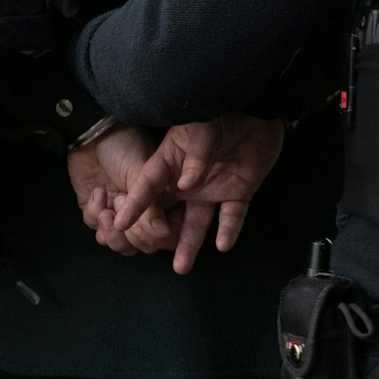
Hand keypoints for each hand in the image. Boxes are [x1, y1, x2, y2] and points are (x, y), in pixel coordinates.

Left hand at [67, 124, 176, 255]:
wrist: (90, 133)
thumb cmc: (123, 145)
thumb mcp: (141, 173)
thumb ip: (152, 206)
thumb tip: (164, 234)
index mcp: (163, 201)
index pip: (169, 235)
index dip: (159, 238)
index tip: (149, 227)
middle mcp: (144, 213)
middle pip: (145, 245)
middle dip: (133, 235)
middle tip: (123, 208)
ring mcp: (121, 216)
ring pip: (122, 245)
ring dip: (112, 233)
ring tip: (107, 209)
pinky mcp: (98, 214)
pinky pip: (98, 232)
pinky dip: (95, 215)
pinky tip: (97, 193)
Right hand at [115, 115, 285, 274]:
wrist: (259, 110)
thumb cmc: (221, 112)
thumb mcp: (203, 126)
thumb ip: (196, 153)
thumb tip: (186, 184)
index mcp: (171, 162)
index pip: (148, 184)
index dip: (135, 203)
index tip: (119, 222)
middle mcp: (187, 182)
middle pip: (167, 211)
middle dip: (157, 232)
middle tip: (149, 249)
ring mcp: (212, 190)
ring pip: (197, 223)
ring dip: (189, 244)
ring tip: (181, 267)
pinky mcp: (238, 194)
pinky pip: (231, 217)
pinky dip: (229, 231)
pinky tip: (223, 245)